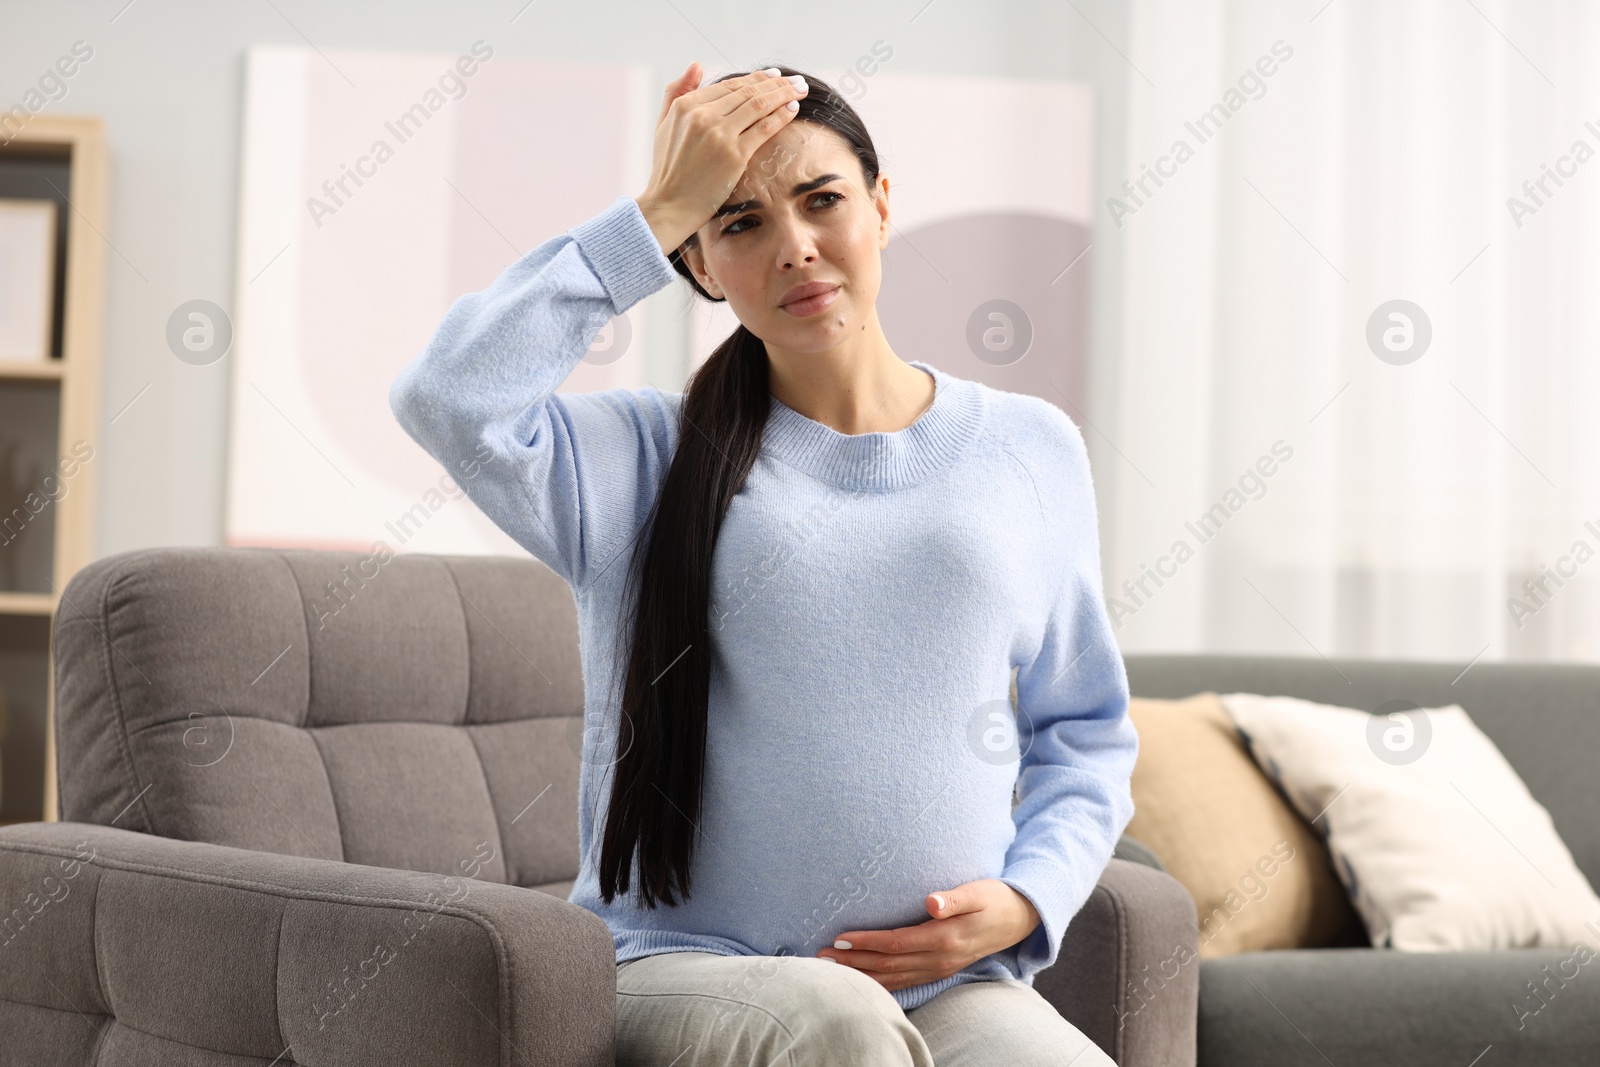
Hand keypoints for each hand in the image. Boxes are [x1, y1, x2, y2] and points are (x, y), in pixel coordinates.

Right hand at [635, 61, 809, 254]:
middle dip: (776, 83)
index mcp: (685, 106)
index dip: (755, 78)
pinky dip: (781, 115)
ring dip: (784, 93)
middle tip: (796, 80)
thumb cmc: (668, 170)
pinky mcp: (734, 155)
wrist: (670, 206)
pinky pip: (764, 128)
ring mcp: (719, 135)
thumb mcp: (663, 124)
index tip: (774, 76)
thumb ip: (676, 91)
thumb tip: (698, 65)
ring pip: (759, 105)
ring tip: (801, 89)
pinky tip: (793, 108)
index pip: (729, 85)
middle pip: (748, 91)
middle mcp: (702, 116)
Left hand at [816, 879, 1041, 991]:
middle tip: (820, 957)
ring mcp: (939, 968)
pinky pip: (904, 982)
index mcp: (944, 939)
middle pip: (888, 966)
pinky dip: (880, 983)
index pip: (895, 944)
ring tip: (832, 969)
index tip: (839, 938)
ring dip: (861, 975)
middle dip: (853, 962)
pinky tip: (863, 981)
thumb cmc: (994, 899)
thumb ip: (953, 898)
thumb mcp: (977, 892)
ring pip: (893, 978)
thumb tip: (931, 901)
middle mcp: (939, 959)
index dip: (865, 942)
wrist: (1019, 919)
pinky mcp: (939, 970)